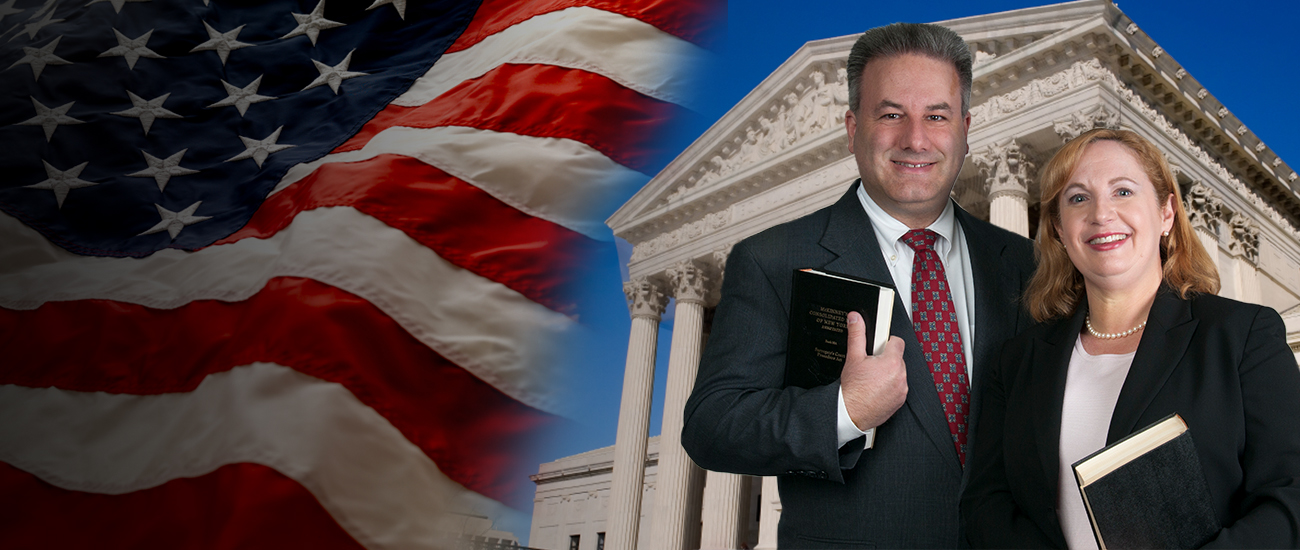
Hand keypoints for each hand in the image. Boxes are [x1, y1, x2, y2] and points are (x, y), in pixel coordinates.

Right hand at [840, 311, 907, 430]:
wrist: (851, 413)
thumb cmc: (852, 389)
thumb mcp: (853, 357)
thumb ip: (857, 335)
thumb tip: (856, 319)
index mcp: (892, 362)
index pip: (897, 342)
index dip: (886, 342)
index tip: (879, 347)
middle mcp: (901, 376)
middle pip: (898, 359)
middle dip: (886, 359)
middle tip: (871, 365)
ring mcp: (902, 390)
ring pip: (899, 374)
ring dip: (889, 374)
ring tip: (872, 379)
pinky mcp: (900, 401)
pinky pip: (898, 388)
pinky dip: (890, 387)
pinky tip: (875, 389)